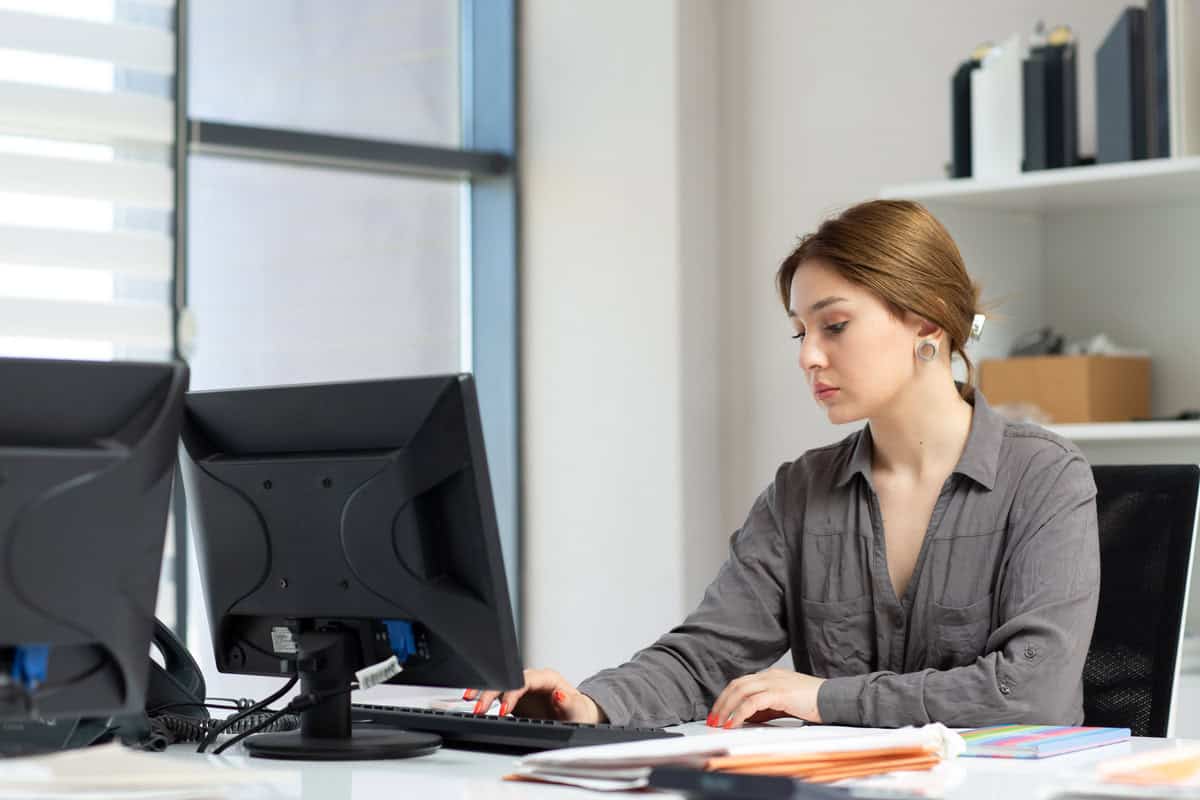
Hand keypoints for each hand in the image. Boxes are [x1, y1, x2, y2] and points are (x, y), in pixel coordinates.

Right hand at [465, 668, 607, 722]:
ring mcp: (523, 689)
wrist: (577, 718)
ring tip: (470, 701)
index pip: (525, 680)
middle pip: (508, 680)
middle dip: (492, 691)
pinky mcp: (516, 699)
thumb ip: (569, 703)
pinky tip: (475, 704)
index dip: (512, 692)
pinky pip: (499, 696)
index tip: (503, 708)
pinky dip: (486, 700)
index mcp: (548, 678)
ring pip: (501, 685)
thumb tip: (560, 695)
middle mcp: (533, 681)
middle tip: (479, 707)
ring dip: (485, 692)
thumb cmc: (579, 712)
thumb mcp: (578, 710)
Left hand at [707, 668, 824, 727]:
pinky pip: (752, 702)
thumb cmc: (812, 702)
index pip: (741, 683)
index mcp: (770, 676)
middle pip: (736, 685)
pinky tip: (734, 724)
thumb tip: (746, 718)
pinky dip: (740, 713)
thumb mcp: (783, 704)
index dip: (726, 697)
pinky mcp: (779, 693)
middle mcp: (769, 676)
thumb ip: (765, 708)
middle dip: (721, 703)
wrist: (834, 699)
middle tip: (713, 719)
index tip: (718, 713)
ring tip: (720, 723)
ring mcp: (774, 682)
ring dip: (727, 708)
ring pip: (741, 691)